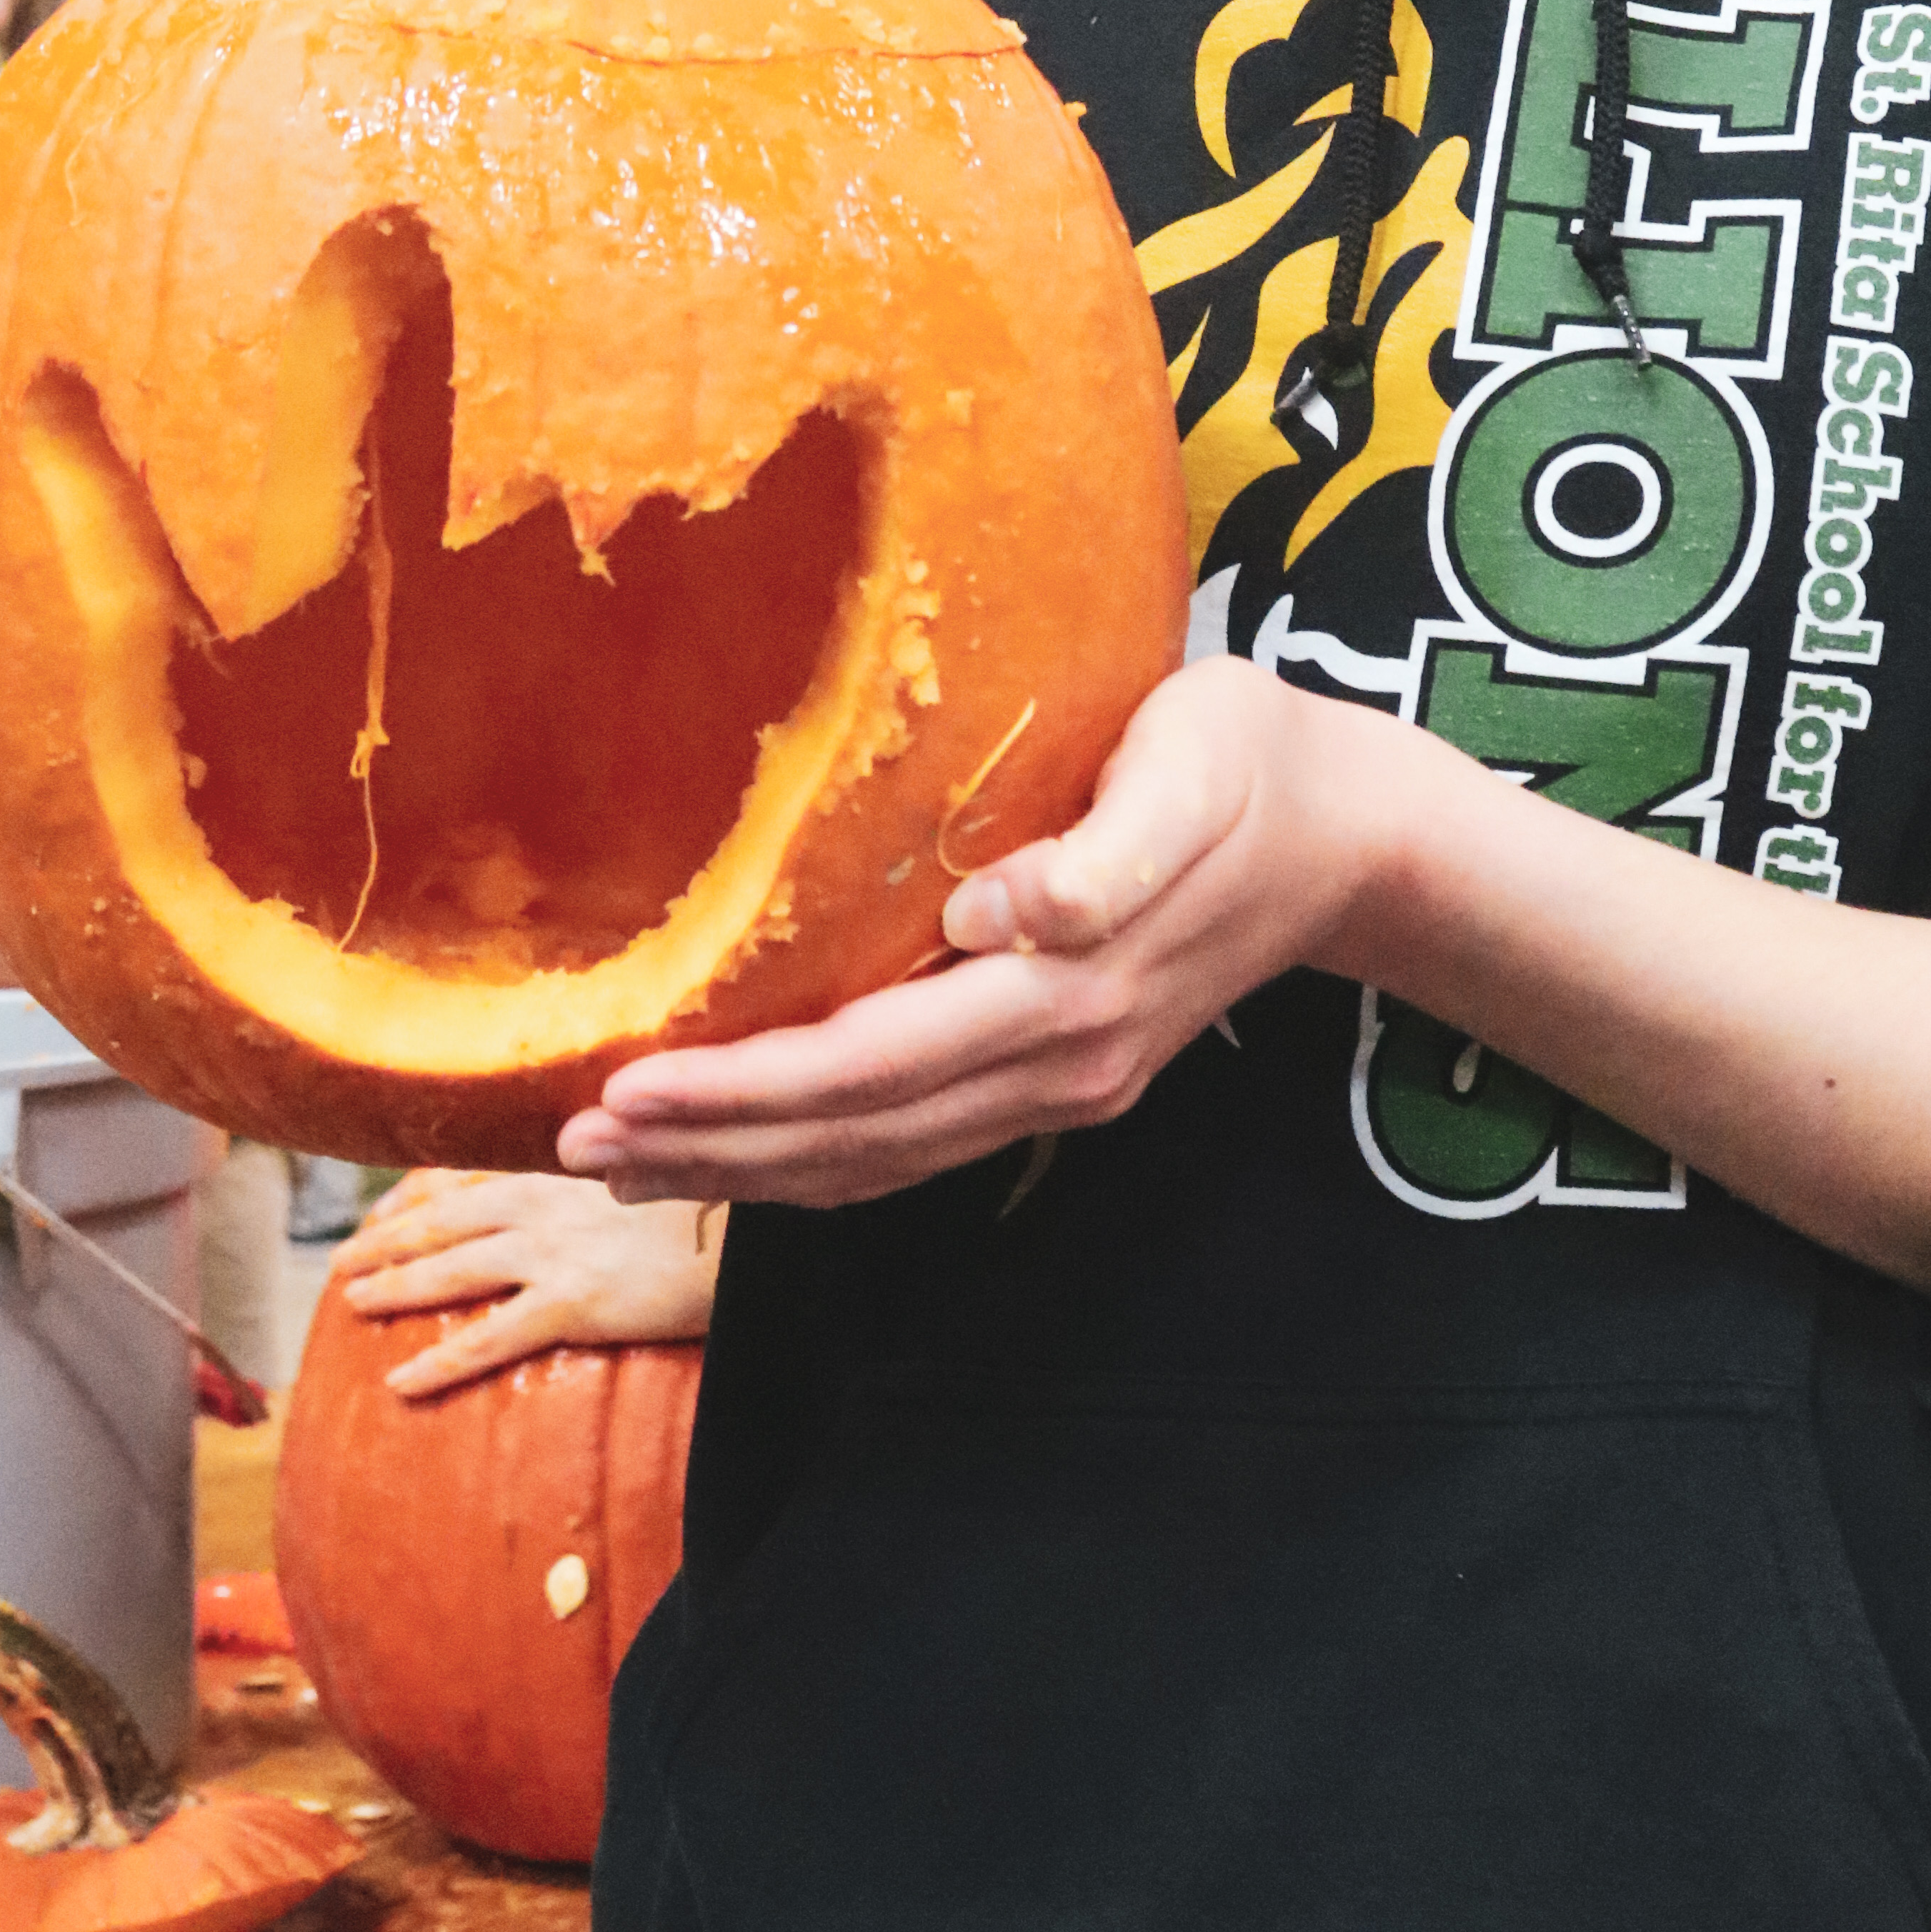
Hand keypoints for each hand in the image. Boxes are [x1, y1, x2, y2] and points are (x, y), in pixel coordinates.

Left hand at [328, 1168, 720, 1393]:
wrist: (746, 1229)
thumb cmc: (710, 1197)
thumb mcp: (648, 1163)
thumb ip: (604, 1166)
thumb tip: (586, 1175)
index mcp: (561, 1164)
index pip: (467, 1171)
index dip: (416, 1192)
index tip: (383, 1207)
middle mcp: (543, 1201)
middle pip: (443, 1217)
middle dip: (387, 1238)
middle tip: (341, 1258)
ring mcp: (551, 1253)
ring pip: (451, 1269)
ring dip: (396, 1284)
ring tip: (352, 1302)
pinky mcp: (570, 1304)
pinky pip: (489, 1339)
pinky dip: (440, 1363)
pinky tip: (400, 1383)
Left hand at [558, 659, 1380, 1209]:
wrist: (1357, 833)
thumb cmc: (1255, 760)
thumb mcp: (1195, 763)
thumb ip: (1107, 851)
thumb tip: (996, 916)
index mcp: (1070, 991)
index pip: (869, 1066)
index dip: (742, 1092)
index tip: (624, 1087)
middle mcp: (1057, 1064)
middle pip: (854, 1140)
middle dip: (709, 1149)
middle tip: (574, 1142)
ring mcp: (1061, 1086)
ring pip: (875, 1161)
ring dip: (744, 1171)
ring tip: (622, 1161)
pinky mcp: (1059, 1075)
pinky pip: (912, 1145)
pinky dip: (812, 1161)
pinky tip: (740, 1149)